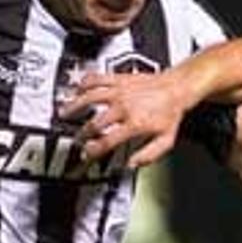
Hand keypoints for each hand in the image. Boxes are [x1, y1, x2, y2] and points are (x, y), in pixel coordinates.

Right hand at [67, 70, 189, 167]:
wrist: (177, 88)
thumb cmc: (171, 112)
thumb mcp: (165, 141)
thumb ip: (148, 155)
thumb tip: (131, 164)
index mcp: (134, 124)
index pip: (107, 141)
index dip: (94, 150)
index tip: (87, 153)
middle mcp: (124, 107)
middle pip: (95, 122)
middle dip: (83, 133)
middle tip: (77, 138)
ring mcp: (120, 91)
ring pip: (90, 96)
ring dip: (75, 105)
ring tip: (64, 111)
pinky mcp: (119, 78)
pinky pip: (97, 78)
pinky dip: (84, 82)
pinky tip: (77, 88)